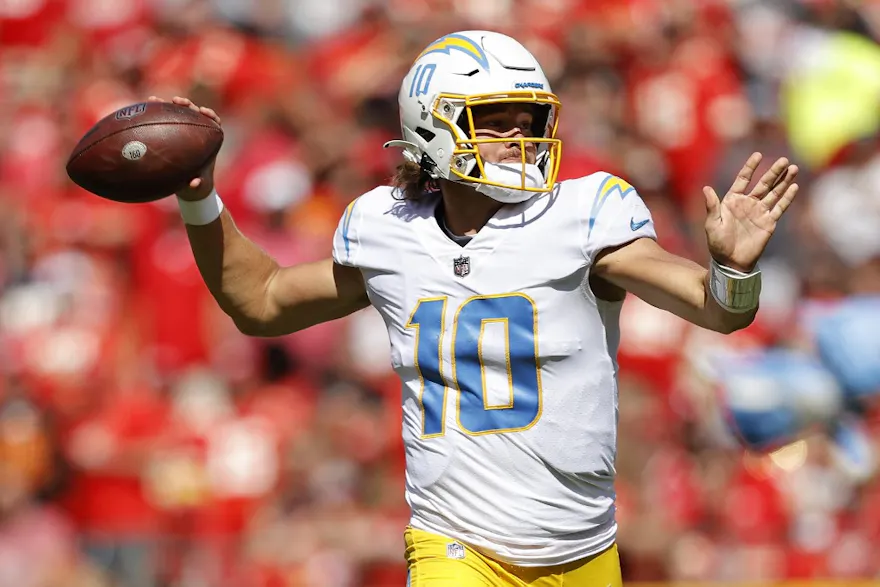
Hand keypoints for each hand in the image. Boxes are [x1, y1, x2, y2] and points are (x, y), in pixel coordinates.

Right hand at [147, 95, 221, 200]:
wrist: (189, 186)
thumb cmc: (196, 184)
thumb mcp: (197, 185)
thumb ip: (197, 184)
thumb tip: (194, 183)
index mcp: (209, 142)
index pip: (214, 122)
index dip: (210, 115)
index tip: (203, 112)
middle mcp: (198, 133)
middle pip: (195, 113)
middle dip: (186, 104)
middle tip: (177, 101)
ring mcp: (184, 131)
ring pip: (178, 114)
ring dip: (168, 106)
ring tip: (155, 100)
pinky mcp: (171, 134)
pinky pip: (165, 121)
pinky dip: (156, 114)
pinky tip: (144, 109)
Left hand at [703, 152, 798, 272]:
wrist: (730, 262)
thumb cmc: (717, 243)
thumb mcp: (712, 224)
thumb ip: (712, 206)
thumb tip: (706, 188)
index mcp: (732, 201)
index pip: (743, 179)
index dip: (750, 167)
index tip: (758, 155)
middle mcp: (747, 203)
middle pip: (763, 184)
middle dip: (773, 172)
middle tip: (784, 160)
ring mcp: (759, 212)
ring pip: (774, 193)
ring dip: (784, 181)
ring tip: (793, 168)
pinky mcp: (769, 222)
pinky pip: (779, 208)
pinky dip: (787, 198)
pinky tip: (794, 187)